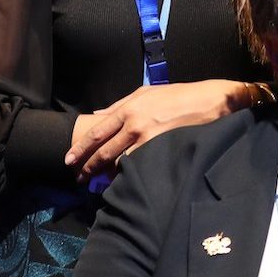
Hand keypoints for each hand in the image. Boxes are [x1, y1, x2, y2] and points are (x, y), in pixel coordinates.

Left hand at [64, 80, 250, 181]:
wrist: (208, 100)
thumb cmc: (177, 95)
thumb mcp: (145, 93)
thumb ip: (119, 105)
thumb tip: (98, 114)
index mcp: (128, 109)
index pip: (97, 132)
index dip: (81, 148)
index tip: (69, 160)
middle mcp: (134, 124)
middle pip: (104, 150)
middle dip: (89, 166)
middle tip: (78, 178)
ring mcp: (148, 138)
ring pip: (120, 162)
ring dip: (107, 174)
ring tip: (98, 183)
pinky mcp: (161, 148)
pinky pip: (140, 165)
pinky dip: (129, 173)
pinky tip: (123, 181)